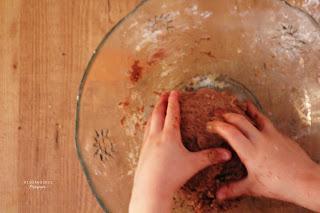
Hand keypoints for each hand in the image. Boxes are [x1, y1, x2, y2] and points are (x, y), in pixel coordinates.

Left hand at [129, 91, 231, 212]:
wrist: (151, 189)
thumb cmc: (172, 176)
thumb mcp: (193, 165)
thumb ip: (210, 157)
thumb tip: (227, 153)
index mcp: (169, 135)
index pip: (172, 113)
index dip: (174, 101)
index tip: (174, 92)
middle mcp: (156, 136)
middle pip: (158, 114)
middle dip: (162, 102)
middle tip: (164, 94)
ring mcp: (147, 143)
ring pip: (150, 122)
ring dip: (154, 112)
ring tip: (156, 108)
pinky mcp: (142, 152)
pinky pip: (145, 133)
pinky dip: (148, 125)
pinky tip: (149, 129)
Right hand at [207, 102, 319, 211]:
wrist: (305, 181)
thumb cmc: (280, 185)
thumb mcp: (253, 187)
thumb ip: (234, 189)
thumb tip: (218, 195)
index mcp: (250, 152)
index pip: (230, 132)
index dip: (218, 126)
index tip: (209, 124)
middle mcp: (259, 140)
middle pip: (240, 121)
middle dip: (226, 115)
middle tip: (217, 113)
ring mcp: (272, 135)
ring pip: (255, 118)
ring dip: (244, 111)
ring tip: (239, 103)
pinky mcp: (281, 135)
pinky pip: (267, 122)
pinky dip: (259, 116)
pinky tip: (258, 115)